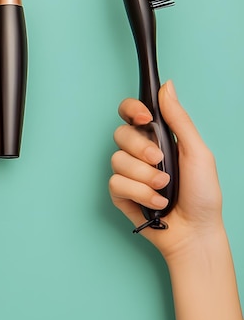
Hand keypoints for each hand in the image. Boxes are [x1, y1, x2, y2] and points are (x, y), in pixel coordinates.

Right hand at [109, 80, 222, 259]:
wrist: (196, 232)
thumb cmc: (203, 194)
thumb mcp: (198, 152)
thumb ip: (179, 119)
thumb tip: (167, 87)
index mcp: (157, 138)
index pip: (131, 112)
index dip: (131, 109)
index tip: (144, 116)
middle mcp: (139, 153)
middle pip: (120, 134)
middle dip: (141, 149)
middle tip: (159, 161)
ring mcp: (128, 173)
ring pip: (117, 160)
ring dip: (145, 176)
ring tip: (164, 187)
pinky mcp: (120, 193)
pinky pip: (116, 183)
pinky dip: (140, 193)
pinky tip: (156, 202)